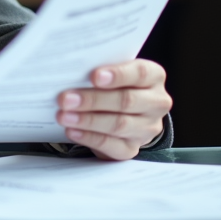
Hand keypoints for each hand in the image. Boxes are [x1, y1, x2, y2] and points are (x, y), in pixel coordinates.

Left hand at [56, 59, 171, 159]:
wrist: (124, 113)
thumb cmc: (113, 85)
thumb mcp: (112, 72)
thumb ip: (100, 71)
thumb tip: (71, 73)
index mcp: (153, 77)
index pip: (140, 73)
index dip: (118, 75)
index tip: (95, 77)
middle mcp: (156, 103)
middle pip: (126, 101)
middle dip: (93, 100)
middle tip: (66, 99)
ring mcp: (147, 128)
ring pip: (118, 124)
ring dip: (87, 120)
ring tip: (64, 116)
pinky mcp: (132, 148)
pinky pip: (111, 145)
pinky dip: (89, 138)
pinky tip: (72, 131)